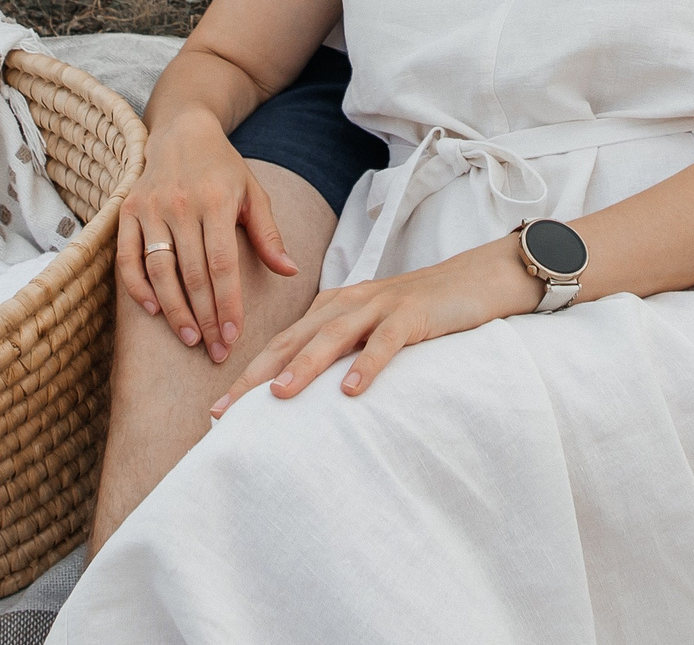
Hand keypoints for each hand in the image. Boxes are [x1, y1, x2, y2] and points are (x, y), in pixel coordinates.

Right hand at [115, 109, 297, 363]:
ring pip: (159, 271)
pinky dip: (137, 287)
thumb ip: (269, 234)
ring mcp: (150, 208)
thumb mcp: (253, 192)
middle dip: (206, 317)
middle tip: (217, 351)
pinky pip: (126, 257)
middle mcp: (180, 204)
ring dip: (174, 311)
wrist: (182, 130)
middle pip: (193, 274)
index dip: (229, 304)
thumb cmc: (223, 167)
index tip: (235, 336)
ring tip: (191, 339)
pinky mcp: (127, 210)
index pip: (223, 265)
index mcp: (216, 201)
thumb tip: (290, 271)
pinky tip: (154, 311)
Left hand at [214, 240, 538, 413]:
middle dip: (255, 376)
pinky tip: (352, 390)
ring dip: (303, 366)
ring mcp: (379, 307)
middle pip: (292, 340)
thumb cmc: (420, 313)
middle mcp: (347, 303)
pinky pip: (385, 342)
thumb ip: (339, 350)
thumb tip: (302, 392)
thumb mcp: (371, 329)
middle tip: (225, 412)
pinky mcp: (412, 315)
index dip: (247, 375)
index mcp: (332, 308)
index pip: (280, 343)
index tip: (217, 412)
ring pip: (332, 337)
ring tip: (277, 396)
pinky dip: (366, 364)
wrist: (476, 280)